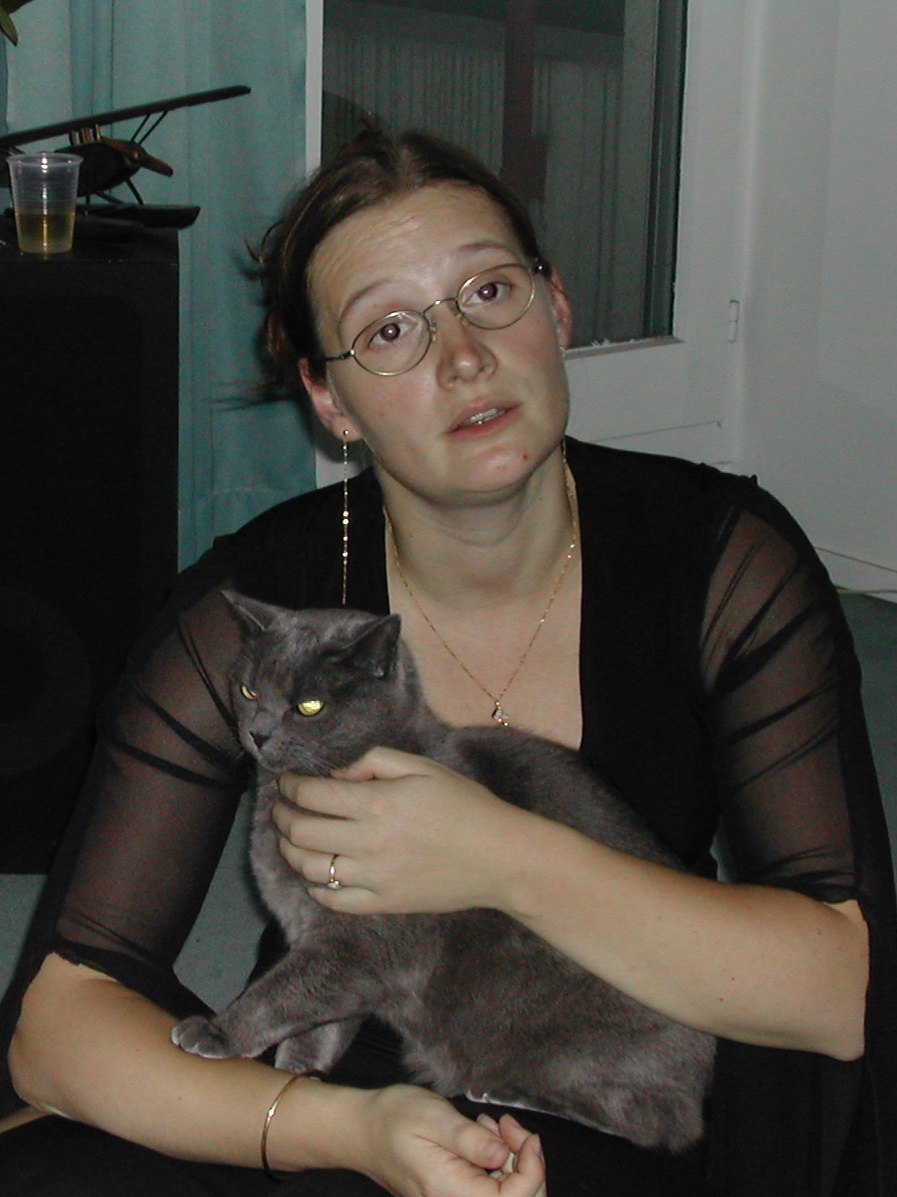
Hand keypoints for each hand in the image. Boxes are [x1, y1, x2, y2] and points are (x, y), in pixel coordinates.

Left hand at [274, 747, 531, 915]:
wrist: (499, 857)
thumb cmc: (465, 805)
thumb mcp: (422, 767)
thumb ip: (374, 763)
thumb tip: (336, 775)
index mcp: (378, 803)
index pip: (312, 795)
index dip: (290, 786)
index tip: (287, 782)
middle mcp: (369, 842)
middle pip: (302, 832)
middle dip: (282, 816)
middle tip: (281, 807)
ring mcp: (374, 878)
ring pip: (309, 868)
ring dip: (290, 850)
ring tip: (291, 839)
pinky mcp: (383, 903)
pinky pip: (334, 900)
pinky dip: (315, 886)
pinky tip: (315, 874)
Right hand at [348, 1085, 545, 1196]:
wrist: (364, 1131)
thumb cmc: (394, 1119)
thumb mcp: (432, 1117)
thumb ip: (469, 1139)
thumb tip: (503, 1155)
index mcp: (452, 1194)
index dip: (533, 1169)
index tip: (526, 1135)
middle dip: (527, 1164)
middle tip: (508, 1125)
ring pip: (511, 1195)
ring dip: (514, 1160)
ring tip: (490, 1126)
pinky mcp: (459, 1196)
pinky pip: (494, 1189)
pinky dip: (501, 1163)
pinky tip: (484, 1136)